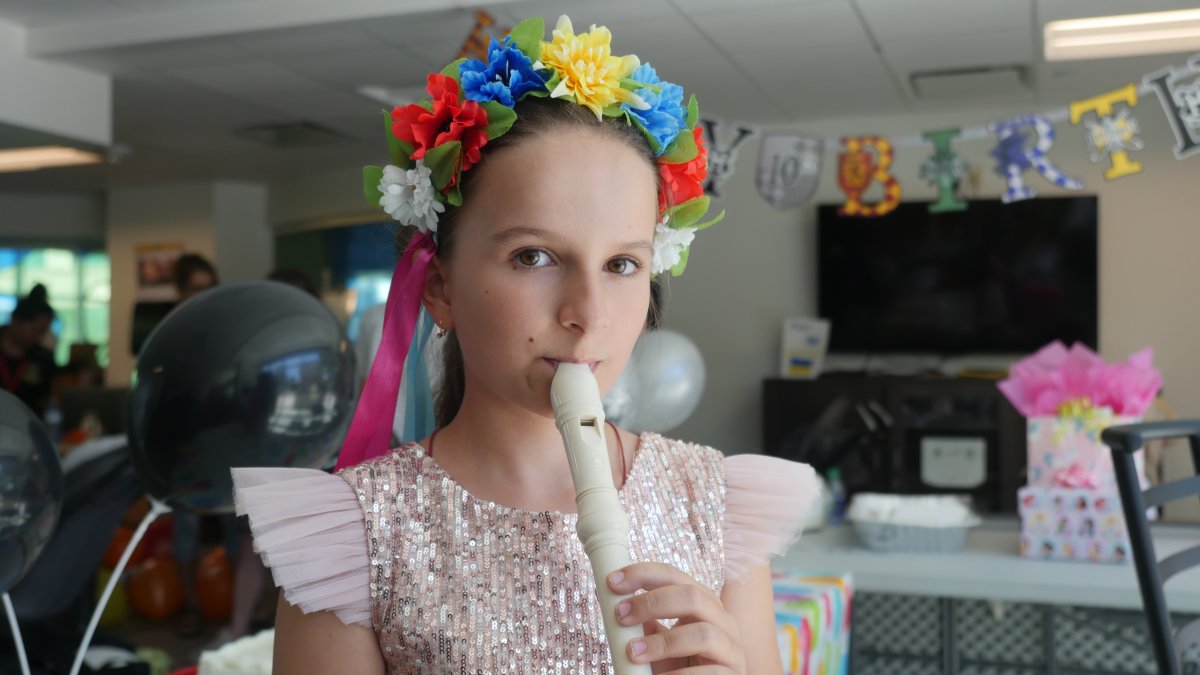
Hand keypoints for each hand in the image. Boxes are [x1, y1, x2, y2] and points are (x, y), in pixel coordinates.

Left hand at [607, 562, 745, 673]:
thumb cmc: (678, 667)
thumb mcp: (660, 641)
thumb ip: (646, 623)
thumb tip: (618, 602)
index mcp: (703, 604)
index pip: (675, 576)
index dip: (643, 573)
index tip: (613, 582)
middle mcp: (722, 620)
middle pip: (692, 596)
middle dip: (652, 603)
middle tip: (621, 616)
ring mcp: (731, 649)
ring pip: (703, 634)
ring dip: (663, 643)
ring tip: (634, 653)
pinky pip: (707, 673)